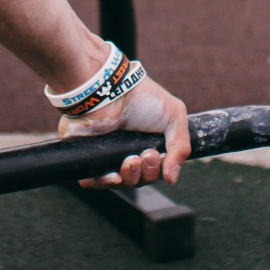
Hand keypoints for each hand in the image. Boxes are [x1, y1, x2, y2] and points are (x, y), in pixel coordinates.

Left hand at [65, 75, 189, 188]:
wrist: (111, 87)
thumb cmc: (142, 97)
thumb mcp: (174, 116)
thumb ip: (180, 147)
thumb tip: (171, 179)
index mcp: (148, 144)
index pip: (155, 171)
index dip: (159, 170)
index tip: (158, 156)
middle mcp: (128, 151)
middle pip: (140, 179)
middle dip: (147, 173)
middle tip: (146, 154)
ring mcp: (108, 154)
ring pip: (120, 182)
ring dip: (130, 177)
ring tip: (131, 160)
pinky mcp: (89, 155)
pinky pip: (94, 180)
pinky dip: (104, 183)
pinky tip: (113, 176)